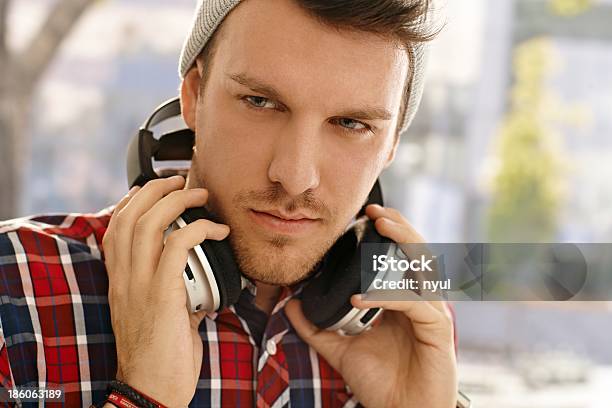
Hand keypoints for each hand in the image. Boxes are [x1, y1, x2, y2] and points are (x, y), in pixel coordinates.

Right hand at [102, 176, 229, 406]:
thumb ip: (174, 287)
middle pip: (130, 216)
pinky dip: (199, 229)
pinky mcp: (162, 295)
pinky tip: (217, 229)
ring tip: (199, 193)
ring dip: (177, 201)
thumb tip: (201, 272)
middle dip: (156, 190)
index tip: (156, 188)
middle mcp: (124, 278)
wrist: (153, 389)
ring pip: (149, 224)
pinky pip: (178, 247)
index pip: (115, 227)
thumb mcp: (162, 313)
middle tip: (180, 180)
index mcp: (120, 280)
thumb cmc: (162, 354)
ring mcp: (139, 286)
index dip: (133, 200)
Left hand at [285, 204, 456, 407]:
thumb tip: (291, 303)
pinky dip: (389, 296)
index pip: (401, 257)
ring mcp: (432, 313)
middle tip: (376, 211)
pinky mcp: (438, 331)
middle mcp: (421, 301)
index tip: (366, 215)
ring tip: (381, 227)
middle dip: (400, 227)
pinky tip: (361, 297)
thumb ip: (317, 326)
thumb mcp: (341, 349)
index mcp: (402, 300)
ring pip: (425, 268)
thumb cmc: (380, 383)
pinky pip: (414, 304)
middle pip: (419, 252)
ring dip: (405, 244)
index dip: (390, 233)